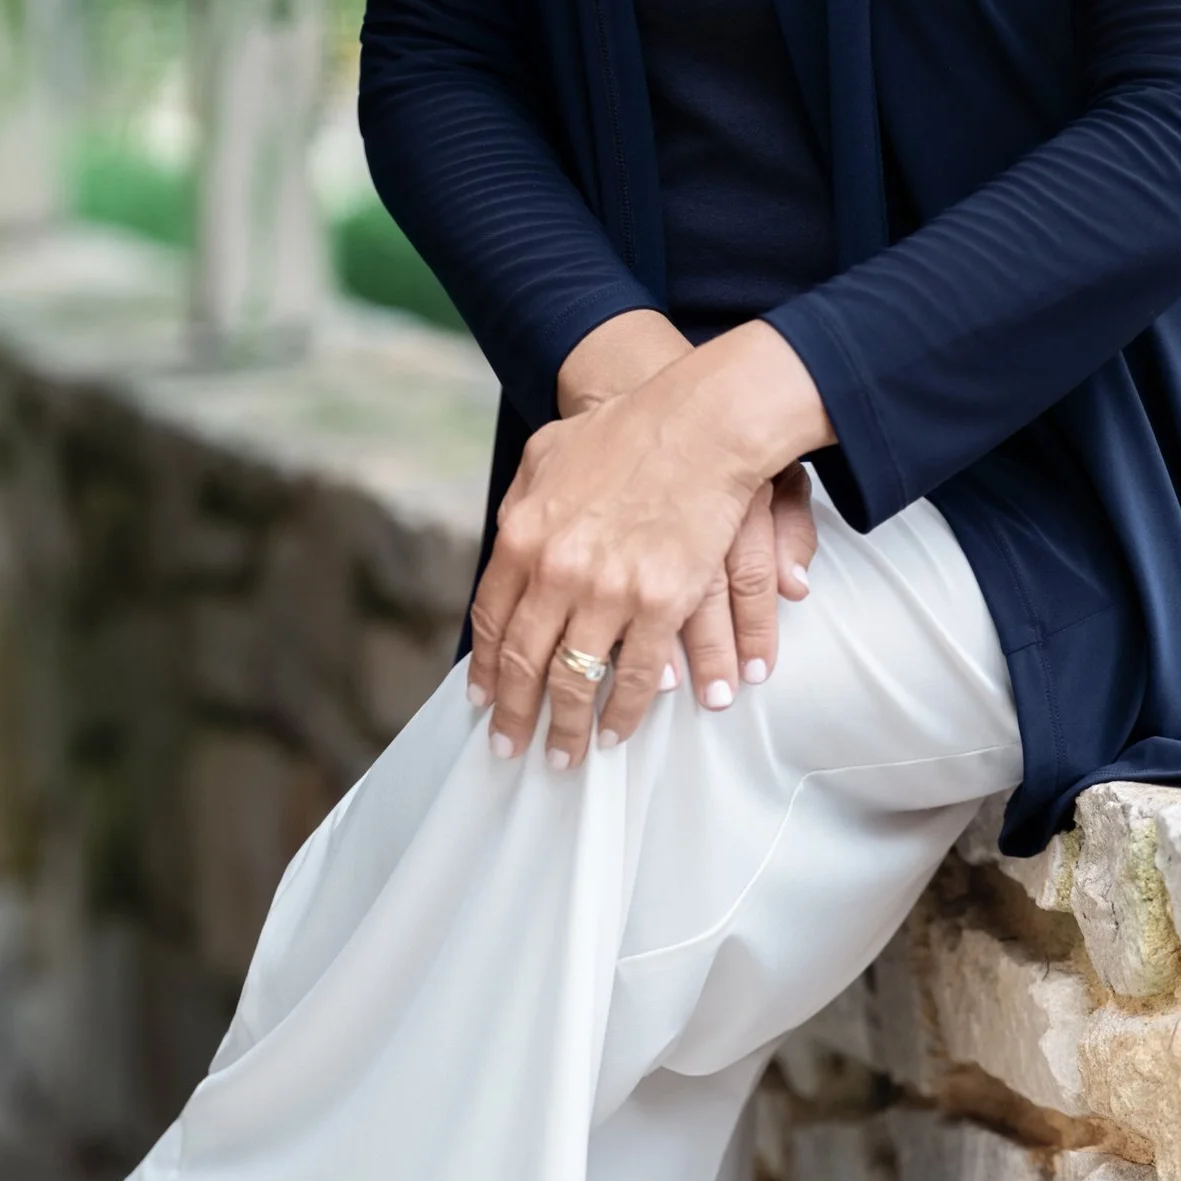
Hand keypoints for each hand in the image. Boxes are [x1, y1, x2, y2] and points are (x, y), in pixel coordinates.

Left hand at [469, 324, 833, 768]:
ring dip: (567, 728)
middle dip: (515, 715)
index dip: (486, 669)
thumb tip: (508, 542)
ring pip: (576, 680)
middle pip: (525, 662)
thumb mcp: (547, 453)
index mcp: (522, 535)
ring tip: (563, 757)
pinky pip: (637, 676)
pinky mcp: (661, 603)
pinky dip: (626, 711)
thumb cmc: (627, 429)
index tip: (482, 701)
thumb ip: (520, 502)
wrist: (698, 422)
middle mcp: (557, 570)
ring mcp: (608, 591)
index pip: (491, 621)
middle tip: (509, 749)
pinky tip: (616, 732)